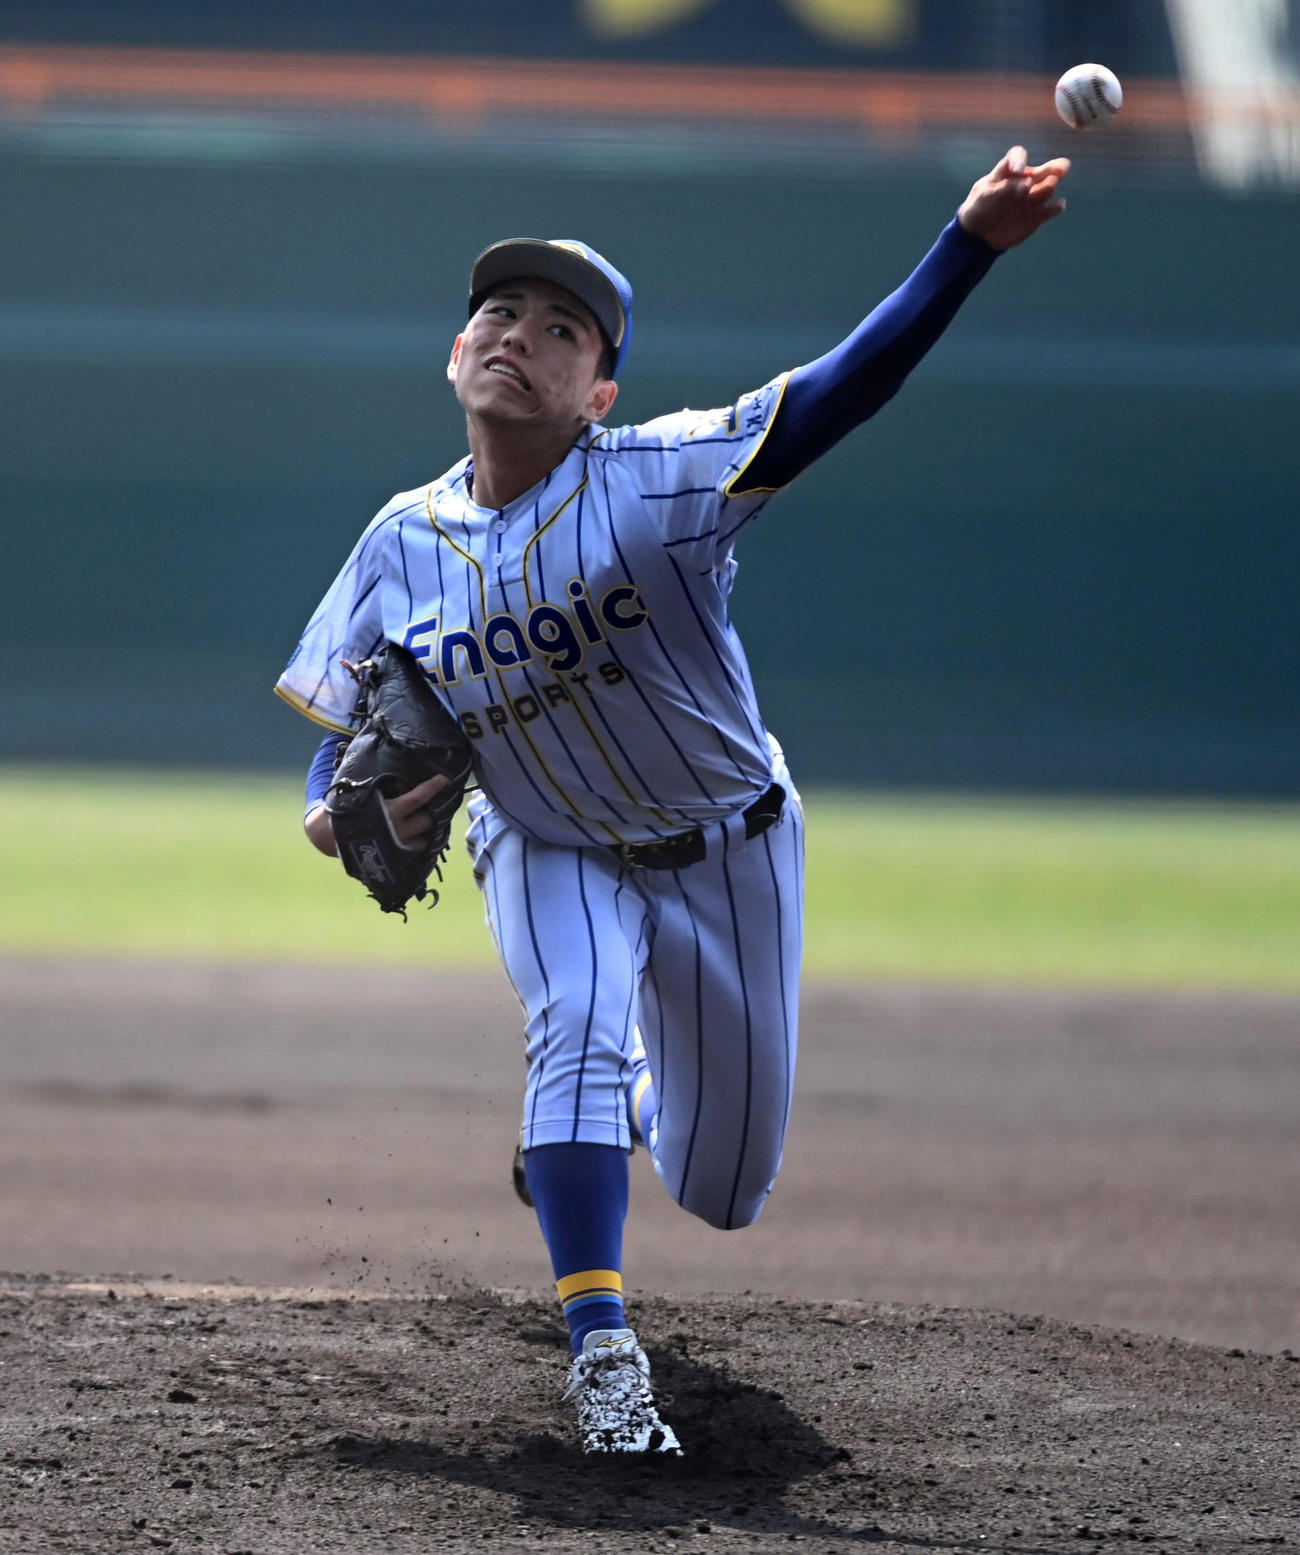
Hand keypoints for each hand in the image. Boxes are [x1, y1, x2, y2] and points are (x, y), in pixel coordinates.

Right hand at [303, 773, 449, 858]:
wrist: (328, 836)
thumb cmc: (344, 806)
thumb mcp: (358, 787)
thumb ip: (375, 775)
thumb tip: (377, 738)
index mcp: (389, 811)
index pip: (418, 798)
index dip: (432, 787)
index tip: (445, 779)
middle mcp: (397, 830)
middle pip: (427, 820)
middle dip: (433, 812)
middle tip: (436, 803)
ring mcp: (397, 847)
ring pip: (424, 839)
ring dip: (428, 830)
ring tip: (430, 821)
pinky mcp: (394, 858)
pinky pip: (415, 853)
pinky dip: (420, 844)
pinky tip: (421, 837)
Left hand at [958, 146, 1069, 250]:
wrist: (978, 236)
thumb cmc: (978, 210)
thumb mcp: (984, 196)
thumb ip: (1003, 189)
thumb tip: (1026, 185)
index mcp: (1007, 172)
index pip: (1017, 157)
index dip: (1020, 160)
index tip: (1018, 170)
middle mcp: (1023, 182)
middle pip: (1041, 171)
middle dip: (1053, 167)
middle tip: (1063, 167)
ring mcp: (1031, 198)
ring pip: (1048, 188)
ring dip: (1050, 186)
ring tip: (1049, 186)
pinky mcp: (1036, 216)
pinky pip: (1050, 210)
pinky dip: (1056, 207)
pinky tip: (1059, 205)